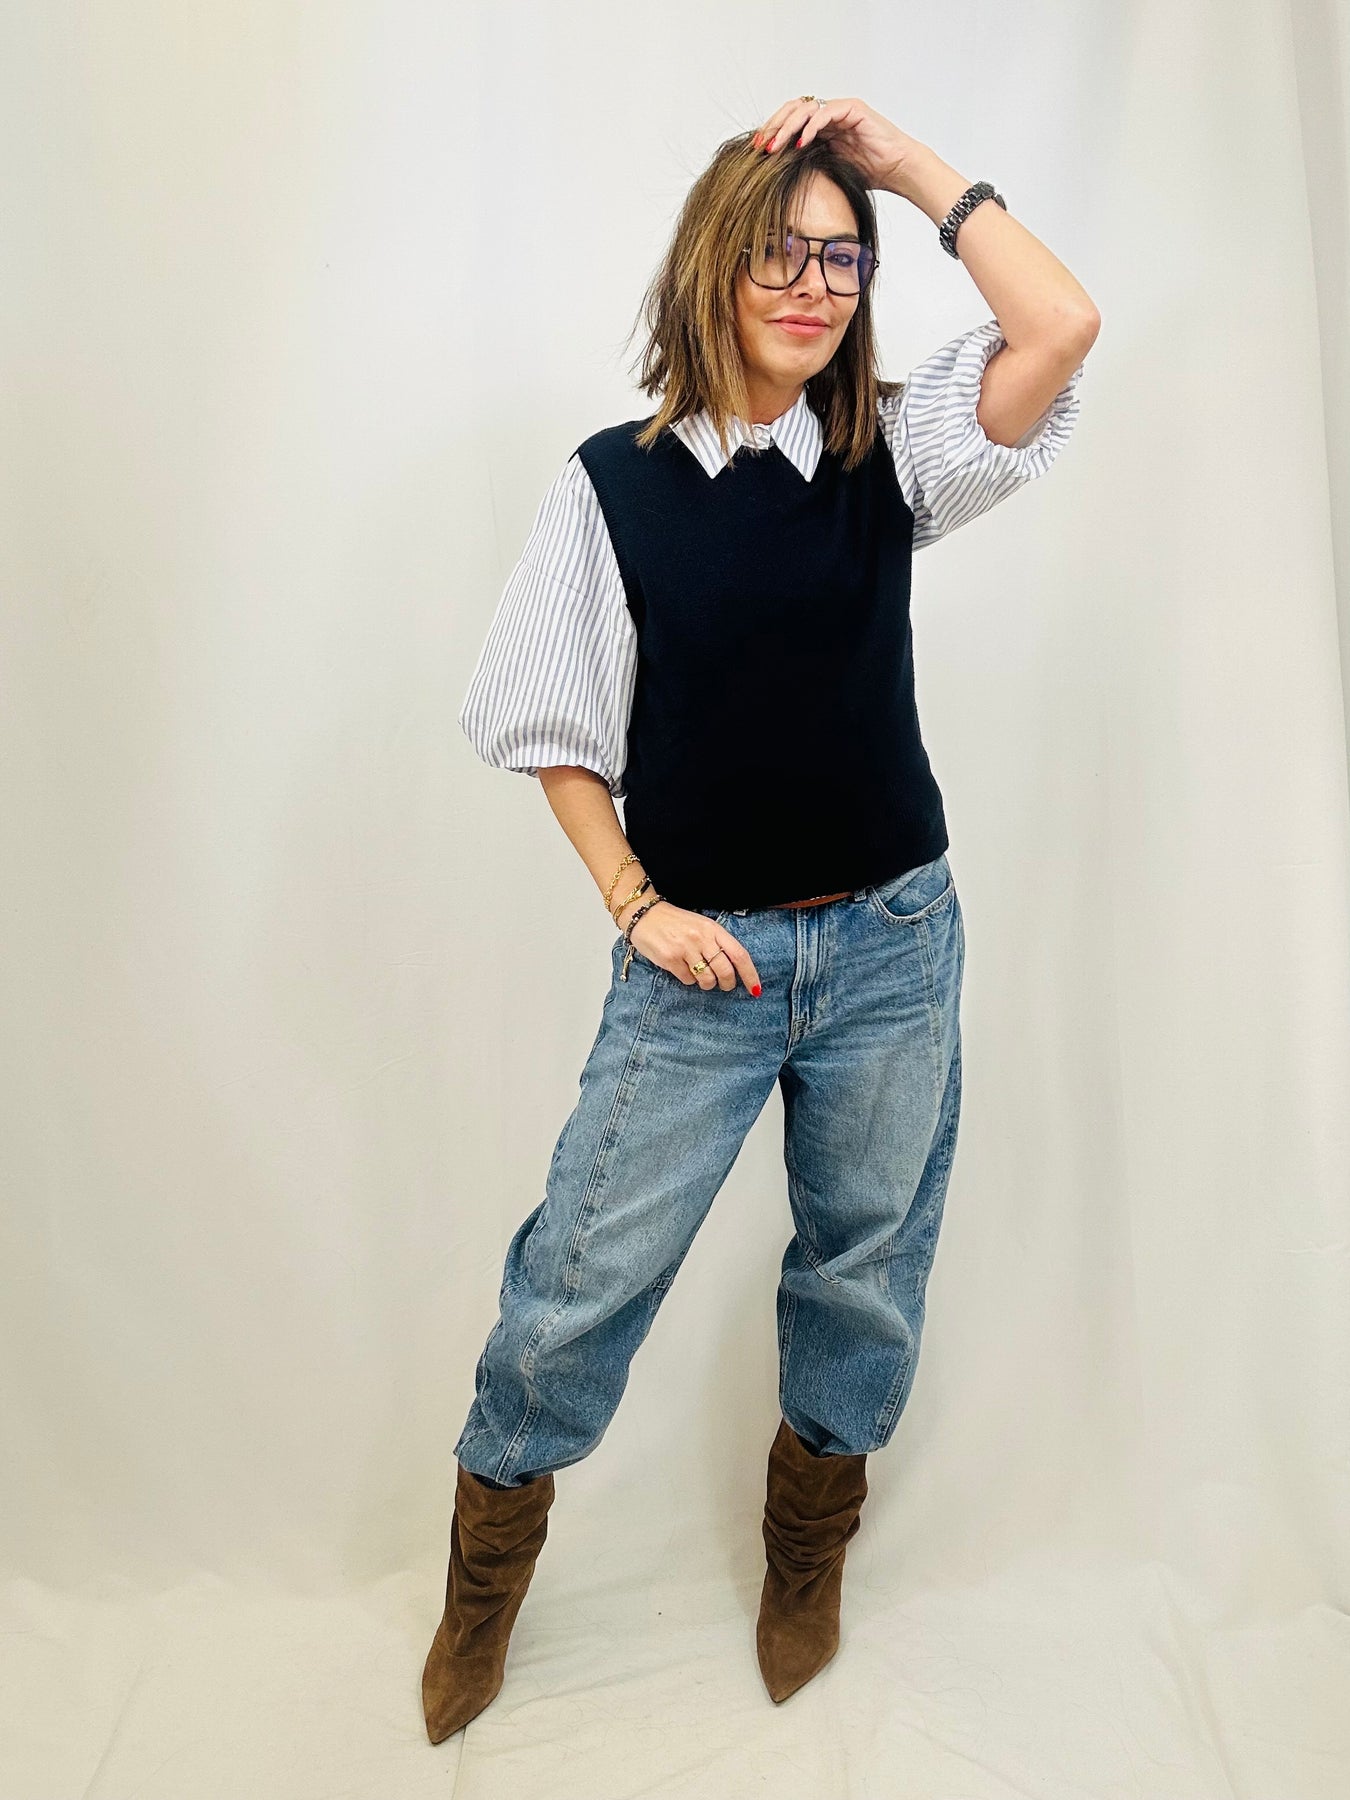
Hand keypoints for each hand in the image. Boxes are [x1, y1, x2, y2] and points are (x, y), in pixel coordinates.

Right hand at [624, 899, 761, 994]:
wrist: (644, 914)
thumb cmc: (675, 921)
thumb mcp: (701, 925)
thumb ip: (717, 942)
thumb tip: (732, 968)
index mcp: (713, 929)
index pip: (739, 954)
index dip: (749, 974)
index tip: (755, 989)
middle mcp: (701, 938)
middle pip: (725, 971)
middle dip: (727, 983)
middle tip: (724, 985)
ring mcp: (685, 949)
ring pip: (707, 979)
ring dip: (707, 984)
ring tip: (700, 976)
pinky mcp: (670, 959)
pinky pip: (688, 980)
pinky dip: (688, 980)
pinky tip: (682, 969)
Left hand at [753, 96, 920, 193]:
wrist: (897, 170)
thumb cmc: (869, 174)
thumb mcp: (828, 172)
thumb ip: (807, 166)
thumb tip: (775, 177)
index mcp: (821, 129)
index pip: (789, 122)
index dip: (772, 133)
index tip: (756, 150)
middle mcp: (828, 115)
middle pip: (792, 110)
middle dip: (773, 127)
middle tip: (760, 145)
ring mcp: (840, 110)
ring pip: (805, 108)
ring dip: (787, 126)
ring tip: (776, 145)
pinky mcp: (852, 109)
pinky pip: (825, 112)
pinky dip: (810, 127)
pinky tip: (800, 143)